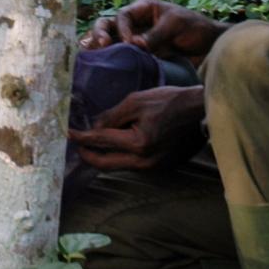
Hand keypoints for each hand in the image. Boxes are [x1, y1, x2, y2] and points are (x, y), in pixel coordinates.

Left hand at [69, 86, 206, 172]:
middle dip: (87, 155)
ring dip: (102, 156)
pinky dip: (119, 156)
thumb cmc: (170, 101)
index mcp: (137, 143)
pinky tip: (114, 145)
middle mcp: (144, 161)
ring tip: (91, 144)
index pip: (100, 142)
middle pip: (105, 164)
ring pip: (118, 166)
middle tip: (76, 145)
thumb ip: (112, 116)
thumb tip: (94, 128)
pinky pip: (131, 164)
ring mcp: (152, 168)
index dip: (81, 138)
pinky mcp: (159, 167)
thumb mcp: (136, 101)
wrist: (200, 112)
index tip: (67, 133)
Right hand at [81, 0, 231, 60]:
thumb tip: (133, 45)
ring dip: (97, 48)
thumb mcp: (176, 26)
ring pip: (108, 41)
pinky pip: (118, 57)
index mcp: (143, 9)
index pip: (122, 16)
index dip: (122, 29)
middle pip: (107, 25)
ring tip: (90, 58)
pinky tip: (98, 69)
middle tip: (102, 46)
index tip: (129, 43)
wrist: (210, 48)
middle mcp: (134, 23)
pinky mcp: (137, 57)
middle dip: (99, 34)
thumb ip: (155, 35)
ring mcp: (134, 40)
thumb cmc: (196, 29)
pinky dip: (107, 61)